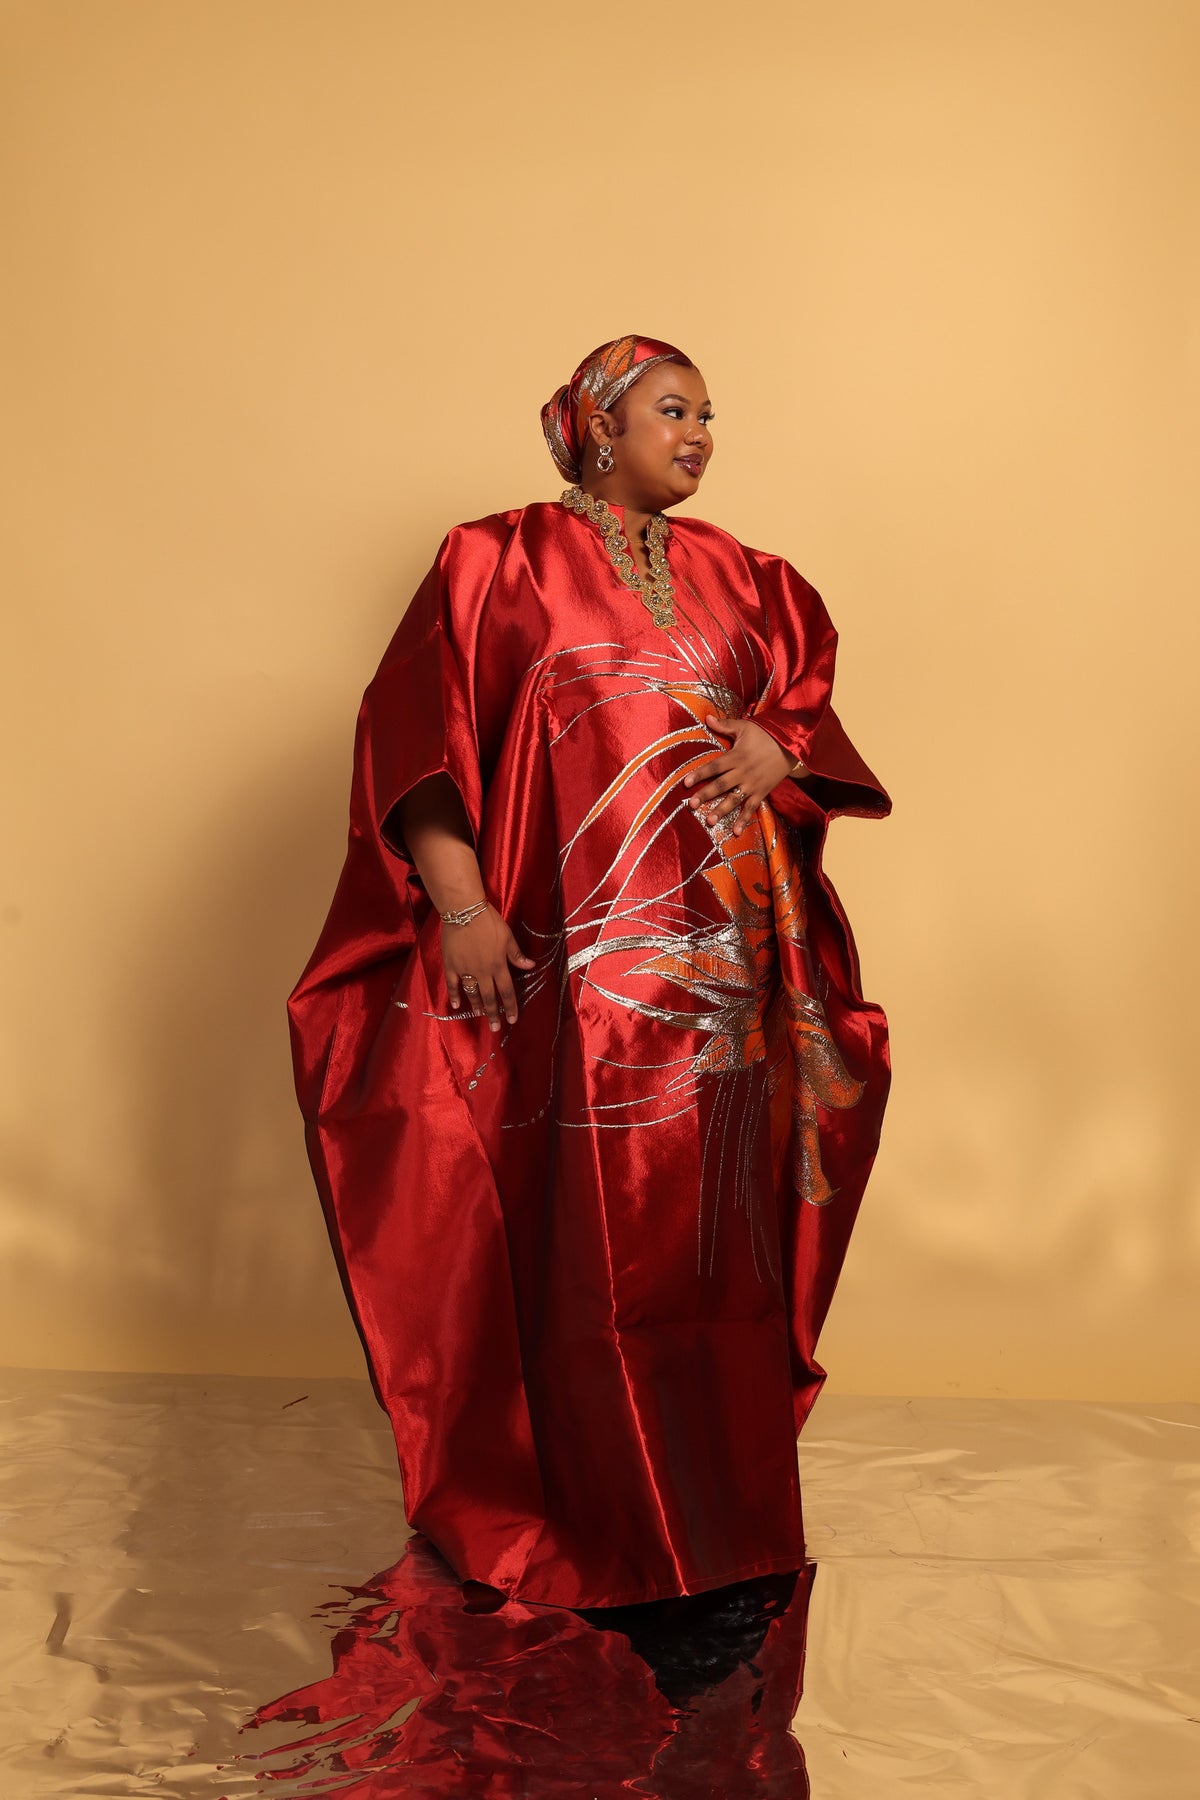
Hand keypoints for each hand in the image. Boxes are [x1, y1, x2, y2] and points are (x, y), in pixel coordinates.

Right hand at [443, 906, 535, 1032]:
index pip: (506, 991)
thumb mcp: (507, 936)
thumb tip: (530, 966)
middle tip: (495, 1028)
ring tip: (480, 1016)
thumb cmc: (489, 921)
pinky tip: (457, 1006)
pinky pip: (452, 984)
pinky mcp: (451, 965)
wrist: (464, 911)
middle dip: (493, 1014)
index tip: (512, 1019)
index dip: (510, 1006)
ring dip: (476, 1006)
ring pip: (472, 993)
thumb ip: (516, 955)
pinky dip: (455, 995)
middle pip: (489, 997)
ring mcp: (465, 969)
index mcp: (498, 965)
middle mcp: (482, 971)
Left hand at [683, 713, 797, 834]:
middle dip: (706, 795)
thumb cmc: (766, 734)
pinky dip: (744, 819)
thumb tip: (706, 718)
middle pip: (721, 785)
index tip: (686, 783)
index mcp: (736, 756)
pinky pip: (752, 807)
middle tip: (692, 805)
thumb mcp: (745, 727)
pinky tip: (736, 832)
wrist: (791, 744)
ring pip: (734, 799)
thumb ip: (724, 725)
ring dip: (721, 810)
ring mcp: (753, 784)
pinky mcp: (762, 791)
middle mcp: (743, 772)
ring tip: (709, 821)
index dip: (699, 774)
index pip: (714, 766)